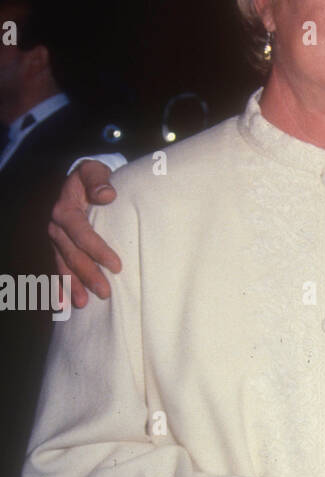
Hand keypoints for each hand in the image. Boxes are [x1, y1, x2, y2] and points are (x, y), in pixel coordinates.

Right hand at [49, 161, 121, 306]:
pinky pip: (56, 270)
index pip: (81, 233)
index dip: (98, 250)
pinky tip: (61, 305)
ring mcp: (56, 241)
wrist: (81, 182)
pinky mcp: (58, 250)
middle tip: (105, 292)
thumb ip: (98, 180)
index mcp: (65, 210)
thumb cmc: (93, 178)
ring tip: (84, 304)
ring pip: (63, 266)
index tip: (117, 266)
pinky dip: (58, 288)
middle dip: (88, 274)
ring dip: (73, 285)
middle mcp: (56, 227)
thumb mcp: (95, 171)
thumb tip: (108, 194)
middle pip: (72, 254)